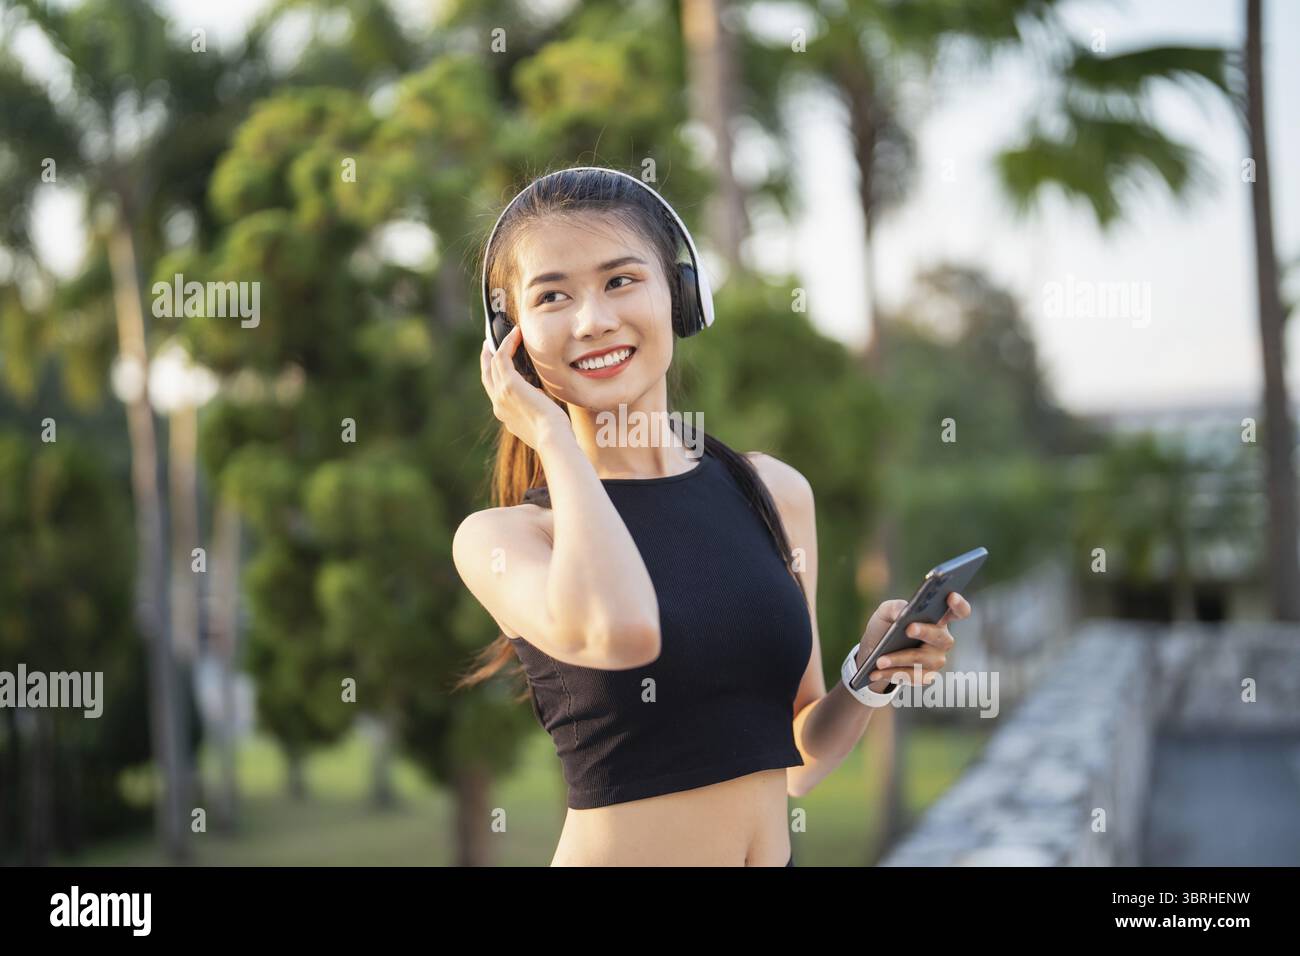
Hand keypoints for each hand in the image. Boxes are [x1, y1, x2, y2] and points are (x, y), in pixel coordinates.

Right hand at [480, 325, 572, 451]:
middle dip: (486, 359)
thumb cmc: (554, 432)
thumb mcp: (539, 419)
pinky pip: (503, 357)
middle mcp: (498, 404)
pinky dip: (508, 343)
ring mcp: (501, 394)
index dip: (494, 375)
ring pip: (494, 364)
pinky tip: (517, 333)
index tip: (499, 363)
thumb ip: (534, 406)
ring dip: (500, 346)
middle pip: (487, 375)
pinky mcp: (509, 385)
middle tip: (489, 344)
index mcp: (505, 414)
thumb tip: (539, 396)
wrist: (552, 438)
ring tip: (509, 334)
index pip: (495, 390)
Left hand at [855, 592, 970, 692]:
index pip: (958, 611)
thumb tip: (902, 612)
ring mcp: (936, 660)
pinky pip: (912, 676)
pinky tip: (876, 672)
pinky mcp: (926, 677)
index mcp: (937, 619)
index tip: (951, 596)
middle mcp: (942, 640)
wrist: (873, 652)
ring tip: (879, 661)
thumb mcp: (885, 612)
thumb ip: (894, 607)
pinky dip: (892, 673)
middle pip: (941, 637)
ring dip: (899, 659)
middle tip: (909, 628)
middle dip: (925, 632)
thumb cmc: (886, 627)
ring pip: (922, 659)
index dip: (959, 604)